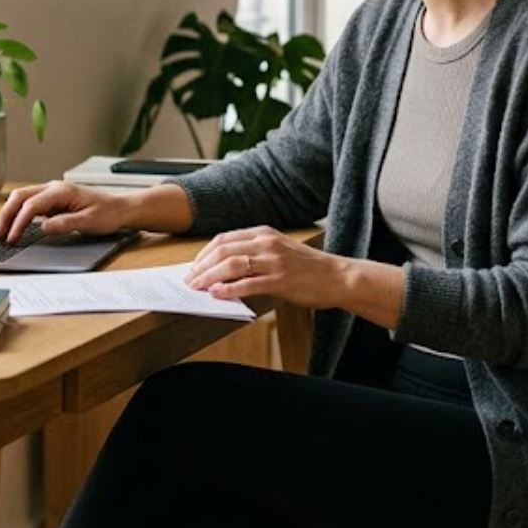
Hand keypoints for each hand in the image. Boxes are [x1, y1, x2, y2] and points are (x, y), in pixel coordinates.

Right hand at [0, 181, 128, 243]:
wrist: (119, 208)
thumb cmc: (107, 213)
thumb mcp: (89, 221)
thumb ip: (65, 223)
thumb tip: (43, 227)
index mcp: (61, 191)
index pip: (31, 205)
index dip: (19, 222)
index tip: (13, 238)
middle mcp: (53, 188)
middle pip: (20, 197)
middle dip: (6, 215)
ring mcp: (52, 193)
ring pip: (22, 199)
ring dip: (10, 214)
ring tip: (2, 232)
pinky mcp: (52, 200)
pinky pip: (30, 204)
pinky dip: (19, 214)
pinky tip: (15, 227)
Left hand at [184, 226, 343, 309]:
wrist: (337, 277)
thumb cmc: (307, 267)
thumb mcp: (279, 250)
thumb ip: (254, 254)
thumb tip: (223, 268)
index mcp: (264, 233)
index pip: (224, 239)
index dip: (204, 254)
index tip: (193, 267)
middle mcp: (267, 243)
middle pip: (223, 250)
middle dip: (201, 266)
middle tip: (190, 281)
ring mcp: (274, 261)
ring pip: (231, 265)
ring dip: (209, 277)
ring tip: (197, 288)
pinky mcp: (280, 280)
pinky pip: (248, 284)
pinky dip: (228, 289)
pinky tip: (217, 294)